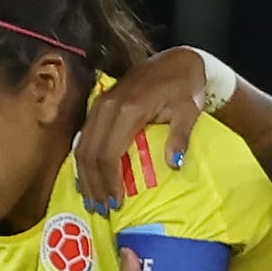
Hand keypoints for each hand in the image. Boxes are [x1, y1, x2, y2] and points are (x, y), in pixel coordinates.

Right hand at [73, 49, 217, 214]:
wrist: (177, 62)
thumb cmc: (185, 89)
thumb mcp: (189, 112)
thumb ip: (180, 137)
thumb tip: (174, 165)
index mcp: (129, 109)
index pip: (109, 152)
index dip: (109, 180)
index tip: (116, 202)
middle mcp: (107, 107)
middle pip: (90, 153)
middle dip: (94, 184)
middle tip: (101, 208)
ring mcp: (100, 105)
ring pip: (82, 146)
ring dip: (85, 175)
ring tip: (93, 200)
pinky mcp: (98, 106)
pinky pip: (83, 137)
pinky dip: (83, 160)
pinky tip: (87, 178)